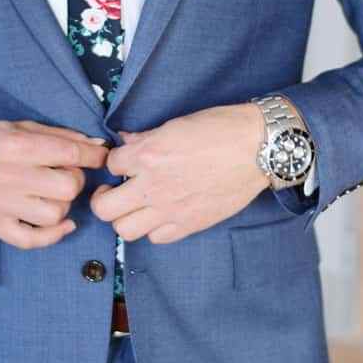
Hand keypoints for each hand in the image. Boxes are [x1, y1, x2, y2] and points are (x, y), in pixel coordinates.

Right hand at [0, 120, 108, 248]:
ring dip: (63, 205)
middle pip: (68, 187)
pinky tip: (60, 224)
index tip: (100, 157)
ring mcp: (2, 204)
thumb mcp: (16, 127)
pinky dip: (52, 236)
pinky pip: (32, 240)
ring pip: (55, 214)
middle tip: (66, 175)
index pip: (71, 152)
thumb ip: (55, 135)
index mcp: (18, 147)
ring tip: (53, 196)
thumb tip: (92, 143)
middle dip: (75, 180)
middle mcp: (11, 176)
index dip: (94, 156)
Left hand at [91, 103, 268, 244]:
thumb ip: (146, 138)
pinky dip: (154, 228)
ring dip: (126, 217)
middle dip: (105, 198)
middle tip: (116, 191)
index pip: (110, 165)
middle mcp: (153, 186)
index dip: (115, 163)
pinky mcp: (189, 224)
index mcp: (148, 155)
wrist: (258, 149)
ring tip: (137, 206)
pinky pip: (157, 238)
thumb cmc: (221, 129)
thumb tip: (127, 142)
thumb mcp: (176, 124)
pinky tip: (162, 214)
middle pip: (104, 208)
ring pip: (125, 230)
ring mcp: (170, 210)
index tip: (124, 162)